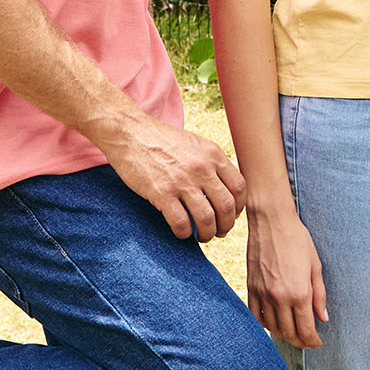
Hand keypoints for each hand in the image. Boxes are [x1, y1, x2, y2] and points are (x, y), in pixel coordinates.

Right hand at [100, 116, 247, 240]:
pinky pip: (180, 222)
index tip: (232, 215)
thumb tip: (223, 188)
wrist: (130, 133)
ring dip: (208, 233)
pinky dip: (184, 233)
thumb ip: (211, 163)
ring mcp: (182, 181)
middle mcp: (202, 168)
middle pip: (227, 206)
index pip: (239, 187)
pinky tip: (182, 233)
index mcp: (214, 155)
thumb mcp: (196, 144)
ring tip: (203, 236)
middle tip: (220, 232)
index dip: (239, 206)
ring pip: (206, 218)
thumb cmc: (162, 140)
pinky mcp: (161, 193)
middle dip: (226, 225)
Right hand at [246, 207, 328, 347]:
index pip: (306, 328)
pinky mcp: (251, 289)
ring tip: (292, 333)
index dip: (312, 340)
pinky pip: (256, 315)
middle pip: (289, 332)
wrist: (271, 222)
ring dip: (283, 335)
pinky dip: (265, 324)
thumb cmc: (297, 240)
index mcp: (299, 292)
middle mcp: (280, 297)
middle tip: (307, 341)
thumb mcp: (315, 265)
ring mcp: (263, 294)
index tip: (317, 343)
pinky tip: (273, 324)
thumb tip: (323, 318)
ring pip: (272, 327)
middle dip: (299, 341)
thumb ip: (319, 294)